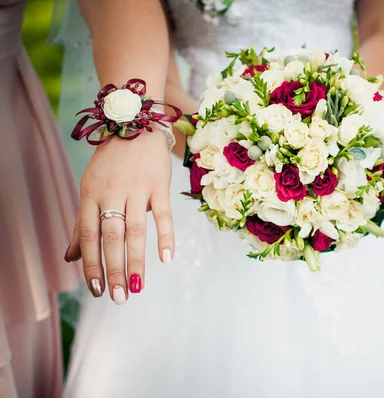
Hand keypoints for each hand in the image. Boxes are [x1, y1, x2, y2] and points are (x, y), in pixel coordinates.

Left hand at [64, 130, 173, 303]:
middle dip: (113, 270)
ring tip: (138, 287)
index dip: (91, 264)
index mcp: (90, 195)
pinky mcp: (159, 184)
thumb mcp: (90, 189)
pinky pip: (162, 213)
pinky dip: (165, 236)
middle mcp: (110, 193)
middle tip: (119, 297)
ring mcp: (136, 188)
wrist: (133, 124)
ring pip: (135, 230)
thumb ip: (82, 225)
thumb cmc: (110, 163)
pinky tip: (166, 259)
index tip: (96, 290)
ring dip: (136, 261)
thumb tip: (70, 258)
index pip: (89, 236)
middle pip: (111, 237)